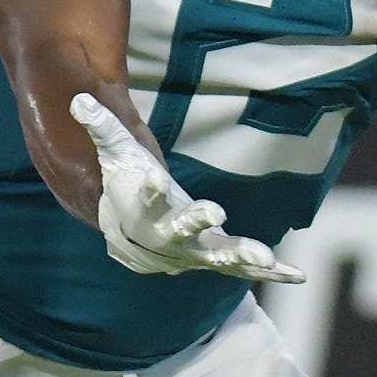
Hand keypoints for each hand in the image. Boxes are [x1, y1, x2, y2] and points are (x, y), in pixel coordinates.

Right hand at [69, 94, 301, 285]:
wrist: (130, 229)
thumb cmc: (124, 183)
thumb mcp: (114, 150)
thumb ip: (101, 127)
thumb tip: (79, 100)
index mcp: (141, 215)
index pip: (143, 204)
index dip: (150, 192)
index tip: (154, 176)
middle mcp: (165, 241)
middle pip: (179, 235)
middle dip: (196, 225)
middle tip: (216, 212)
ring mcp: (193, 252)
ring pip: (217, 258)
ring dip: (242, 258)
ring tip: (267, 259)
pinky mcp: (217, 257)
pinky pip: (243, 268)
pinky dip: (270, 273)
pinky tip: (297, 275)